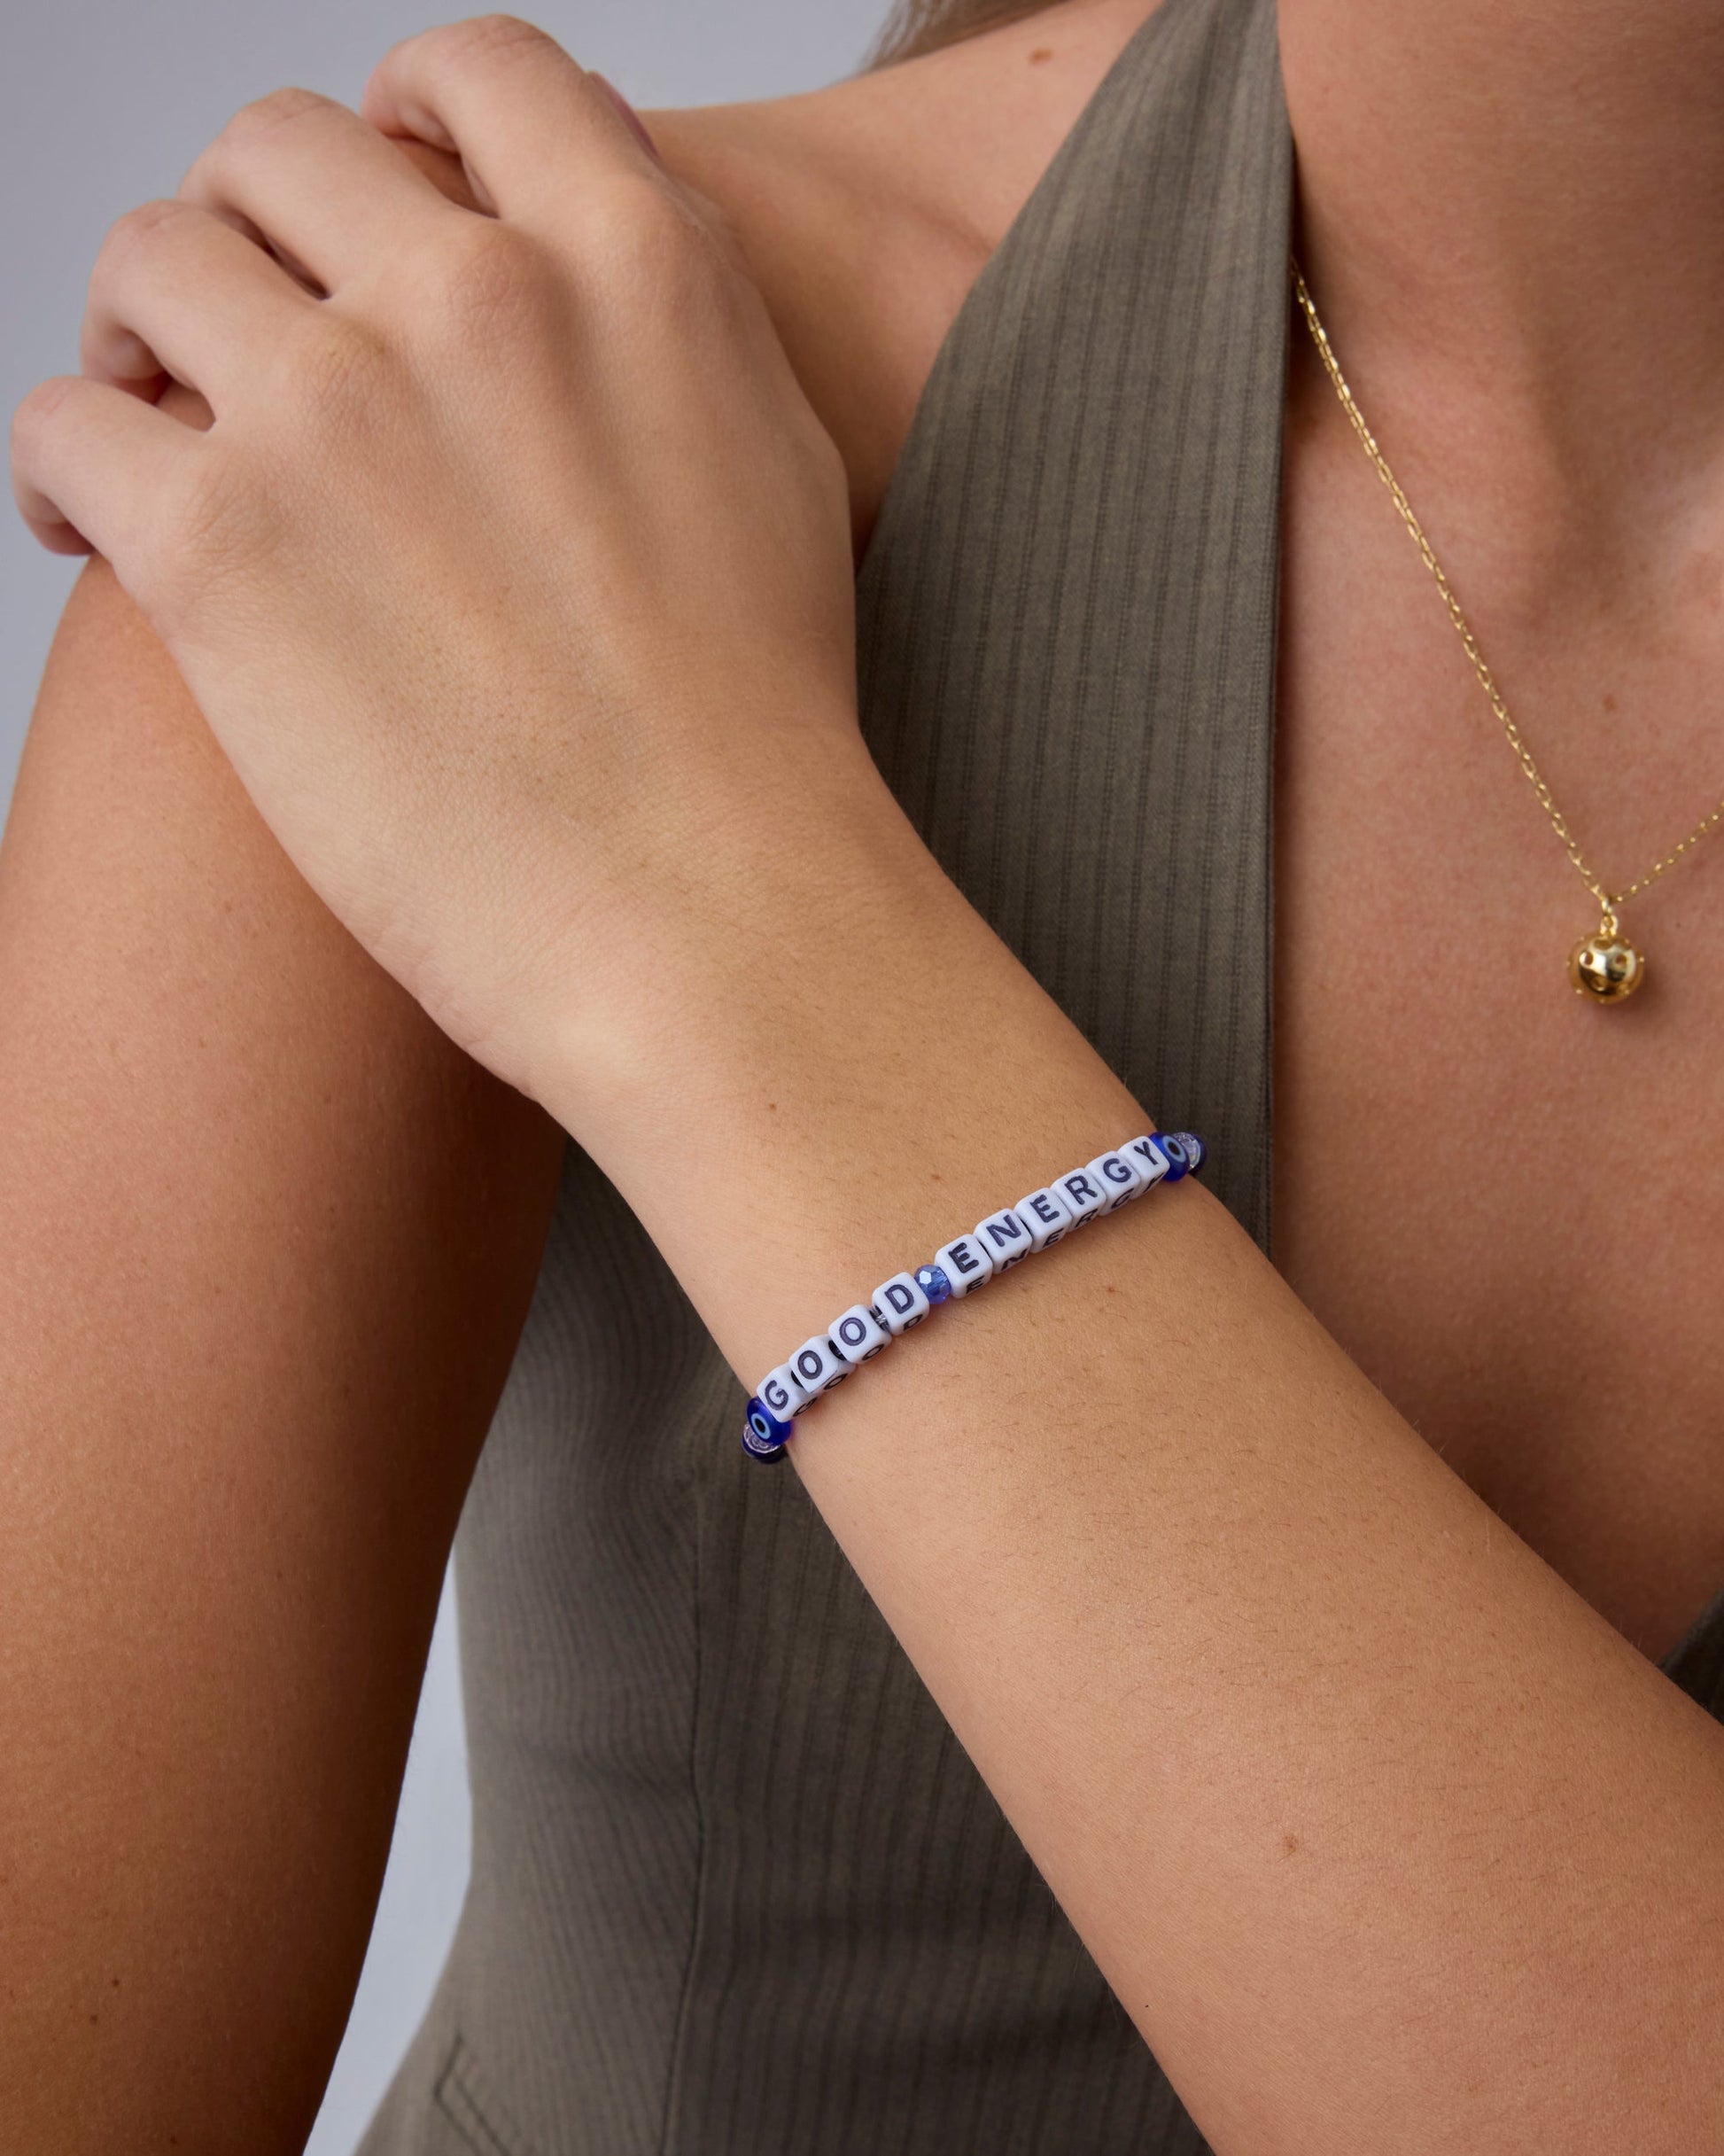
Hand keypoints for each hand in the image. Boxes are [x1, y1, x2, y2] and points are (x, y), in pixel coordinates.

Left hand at [10, 17, 858, 1098]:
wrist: (711, 922)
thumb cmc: (759, 741)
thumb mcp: (777, 467)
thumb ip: (674, 321)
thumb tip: (592, 242)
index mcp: (627, 260)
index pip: (473, 69)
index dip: (401, 112)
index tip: (370, 188)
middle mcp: (475, 296)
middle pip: (275, 152)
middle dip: (247, 231)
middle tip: (240, 332)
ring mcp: (336, 409)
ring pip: (149, 260)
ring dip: (135, 332)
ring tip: (149, 424)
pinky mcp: (219, 547)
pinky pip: (63, 426)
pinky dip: (61, 469)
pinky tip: (94, 534)